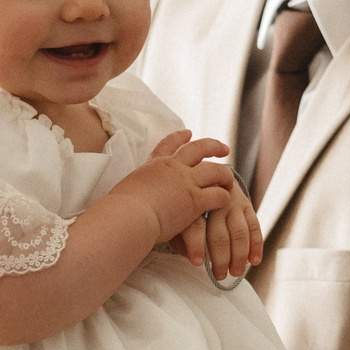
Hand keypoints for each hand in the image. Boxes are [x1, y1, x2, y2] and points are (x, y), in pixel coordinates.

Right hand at [111, 134, 237, 244]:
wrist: (127, 216)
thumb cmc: (119, 209)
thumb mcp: (126, 191)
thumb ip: (135, 191)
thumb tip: (129, 200)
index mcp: (154, 166)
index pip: (168, 145)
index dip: (179, 137)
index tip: (187, 133)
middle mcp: (173, 168)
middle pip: (199, 148)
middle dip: (213, 146)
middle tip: (224, 149)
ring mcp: (186, 182)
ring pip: (215, 170)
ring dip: (225, 175)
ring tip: (230, 181)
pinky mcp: (195, 200)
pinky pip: (218, 195)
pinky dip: (224, 197)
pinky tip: (226, 201)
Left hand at [175, 177, 261, 282]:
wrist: (206, 174)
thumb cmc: (188, 200)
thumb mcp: (178, 213)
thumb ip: (180, 234)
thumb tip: (189, 256)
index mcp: (194, 202)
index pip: (195, 226)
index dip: (195, 246)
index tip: (196, 263)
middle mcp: (215, 201)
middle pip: (219, 234)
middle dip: (220, 258)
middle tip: (219, 275)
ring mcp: (233, 202)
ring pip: (239, 233)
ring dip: (238, 256)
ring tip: (235, 273)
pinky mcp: (247, 205)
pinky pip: (254, 227)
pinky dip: (256, 245)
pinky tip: (254, 261)